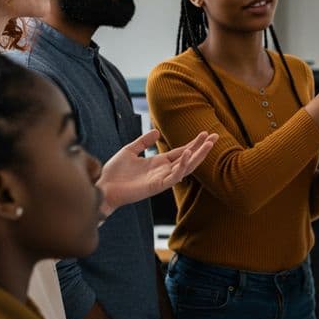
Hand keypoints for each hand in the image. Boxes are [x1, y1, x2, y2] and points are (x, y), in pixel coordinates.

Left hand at [97, 129, 217, 215]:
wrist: (103, 186)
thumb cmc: (114, 172)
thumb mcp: (130, 150)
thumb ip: (143, 142)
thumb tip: (157, 132)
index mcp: (158, 163)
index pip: (181, 152)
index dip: (193, 143)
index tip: (205, 133)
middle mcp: (163, 171)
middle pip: (188, 158)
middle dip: (202, 148)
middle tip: (215, 136)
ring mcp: (161, 179)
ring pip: (185, 167)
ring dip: (197, 156)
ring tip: (207, 144)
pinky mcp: (156, 186)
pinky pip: (174, 176)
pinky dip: (182, 165)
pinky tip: (188, 153)